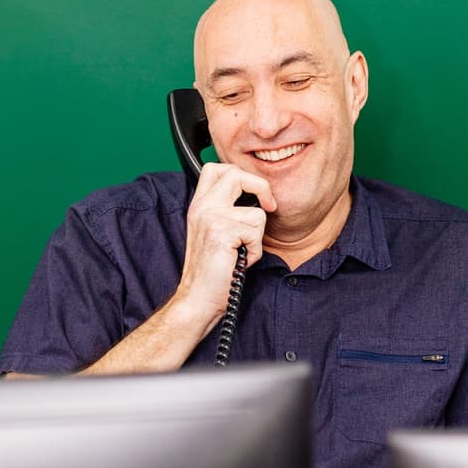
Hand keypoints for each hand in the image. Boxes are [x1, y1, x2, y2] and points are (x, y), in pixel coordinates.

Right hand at [179, 162, 275, 326]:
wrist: (198, 299)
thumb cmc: (211, 272)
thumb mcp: (213, 233)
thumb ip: (225, 211)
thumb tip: (256, 197)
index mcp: (199, 205)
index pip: (215, 168)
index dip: (240, 173)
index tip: (254, 193)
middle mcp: (202, 207)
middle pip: (237, 174)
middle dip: (261, 188)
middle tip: (269, 206)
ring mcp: (211, 218)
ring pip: (257, 213)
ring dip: (257, 237)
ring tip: (241, 252)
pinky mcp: (222, 233)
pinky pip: (256, 234)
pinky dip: (255, 252)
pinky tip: (239, 261)